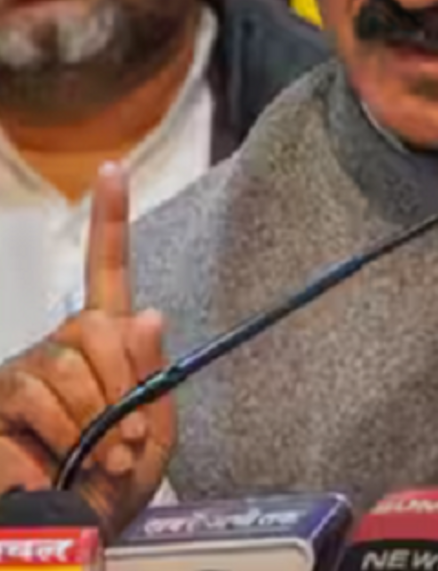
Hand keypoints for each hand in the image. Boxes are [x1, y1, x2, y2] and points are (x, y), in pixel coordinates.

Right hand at [0, 162, 175, 534]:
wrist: (80, 541)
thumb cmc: (118, 486)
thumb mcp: (154, 434)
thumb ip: (153, 377)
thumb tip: (148, 312)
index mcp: (105, 341)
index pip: (109, 270)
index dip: (110, 218)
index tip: (114, 168)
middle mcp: (57, 347)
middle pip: (93, 330)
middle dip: (119, 389)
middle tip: (126, 442)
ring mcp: (17, 376)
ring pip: (56, 374)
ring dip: (87, 426)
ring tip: (97, 463)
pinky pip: (22, 411)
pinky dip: (48, 452)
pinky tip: (52, 476)